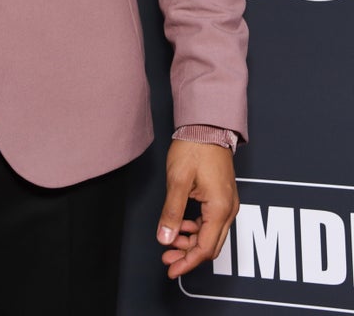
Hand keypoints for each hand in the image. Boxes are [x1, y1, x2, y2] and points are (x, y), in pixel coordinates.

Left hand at [156, 140, 238, 277]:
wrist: (208, 126)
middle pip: (210, 246)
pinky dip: (196, 229)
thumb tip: (165, 238)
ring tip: (170, 242)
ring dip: (191, 242)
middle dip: (188, 255)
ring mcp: (228, 203)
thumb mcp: (178, 180)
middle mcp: (229, 209)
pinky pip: (212, 223)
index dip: (187, 262)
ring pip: (211, 235)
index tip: (171, 269)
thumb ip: (172, 212)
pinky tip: (182, 226)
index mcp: (220, 208)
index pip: (204, 248)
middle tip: (167, 258)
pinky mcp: (223, 197)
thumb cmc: (195, 148)